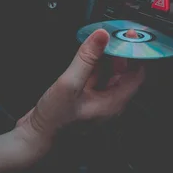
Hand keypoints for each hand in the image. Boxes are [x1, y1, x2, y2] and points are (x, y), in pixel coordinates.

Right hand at [17, 29, 144, 144]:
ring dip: (106, 59)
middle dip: (120, 54)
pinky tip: (86, 56)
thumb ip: (86, 58)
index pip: (137, 75)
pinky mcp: (85, 100)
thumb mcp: (70, 84)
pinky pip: (96, 79)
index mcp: (113, 103)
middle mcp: (109, 104)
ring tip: (99, 42)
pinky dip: (94, 66)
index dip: (136, 55)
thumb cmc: (54, 120)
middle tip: (112, 36)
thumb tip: (101, 36)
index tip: (128, 38)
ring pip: (109, 75)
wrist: (35, 137)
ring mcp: (97, 102)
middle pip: (124, 74)